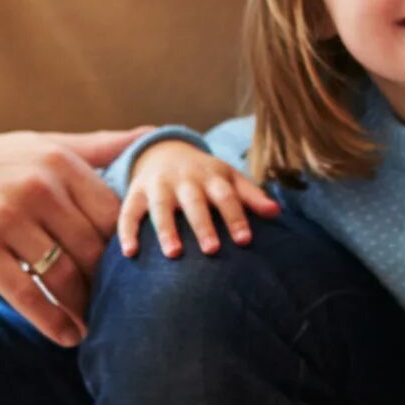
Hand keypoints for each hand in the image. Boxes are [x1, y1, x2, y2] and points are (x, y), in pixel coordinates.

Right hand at [0, 126, 145, 347]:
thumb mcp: (44, 145)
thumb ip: (99, 146)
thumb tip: (153, 132)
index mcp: (60, 164)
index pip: (113, 214)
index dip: (128, 247)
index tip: (137, 270)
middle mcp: (38, 189)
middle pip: (92, 248)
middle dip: (108, 282)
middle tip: (121, 305)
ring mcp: (7, 220)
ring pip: (63, 274)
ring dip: (84, 306)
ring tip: (97, 324)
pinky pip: (26, 294)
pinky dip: (52, 320)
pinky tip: (68, 336)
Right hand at [116, 140, 280, 259]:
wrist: (165, 151)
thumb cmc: (205, 174)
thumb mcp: (229, 177)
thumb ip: (251, 195)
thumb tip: (277, 212)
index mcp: (212, 177)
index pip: (227, 196)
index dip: (236, 217)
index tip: (245, 240)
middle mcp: (185, 180)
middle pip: (195, 202)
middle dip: (203, 225)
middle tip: (212, 250)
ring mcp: (159, 185)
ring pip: (161, 206)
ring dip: (166, 229)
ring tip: (173, 253)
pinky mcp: (136, 193)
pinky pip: (129, 212)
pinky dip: (127, 231)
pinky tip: (129, 253)